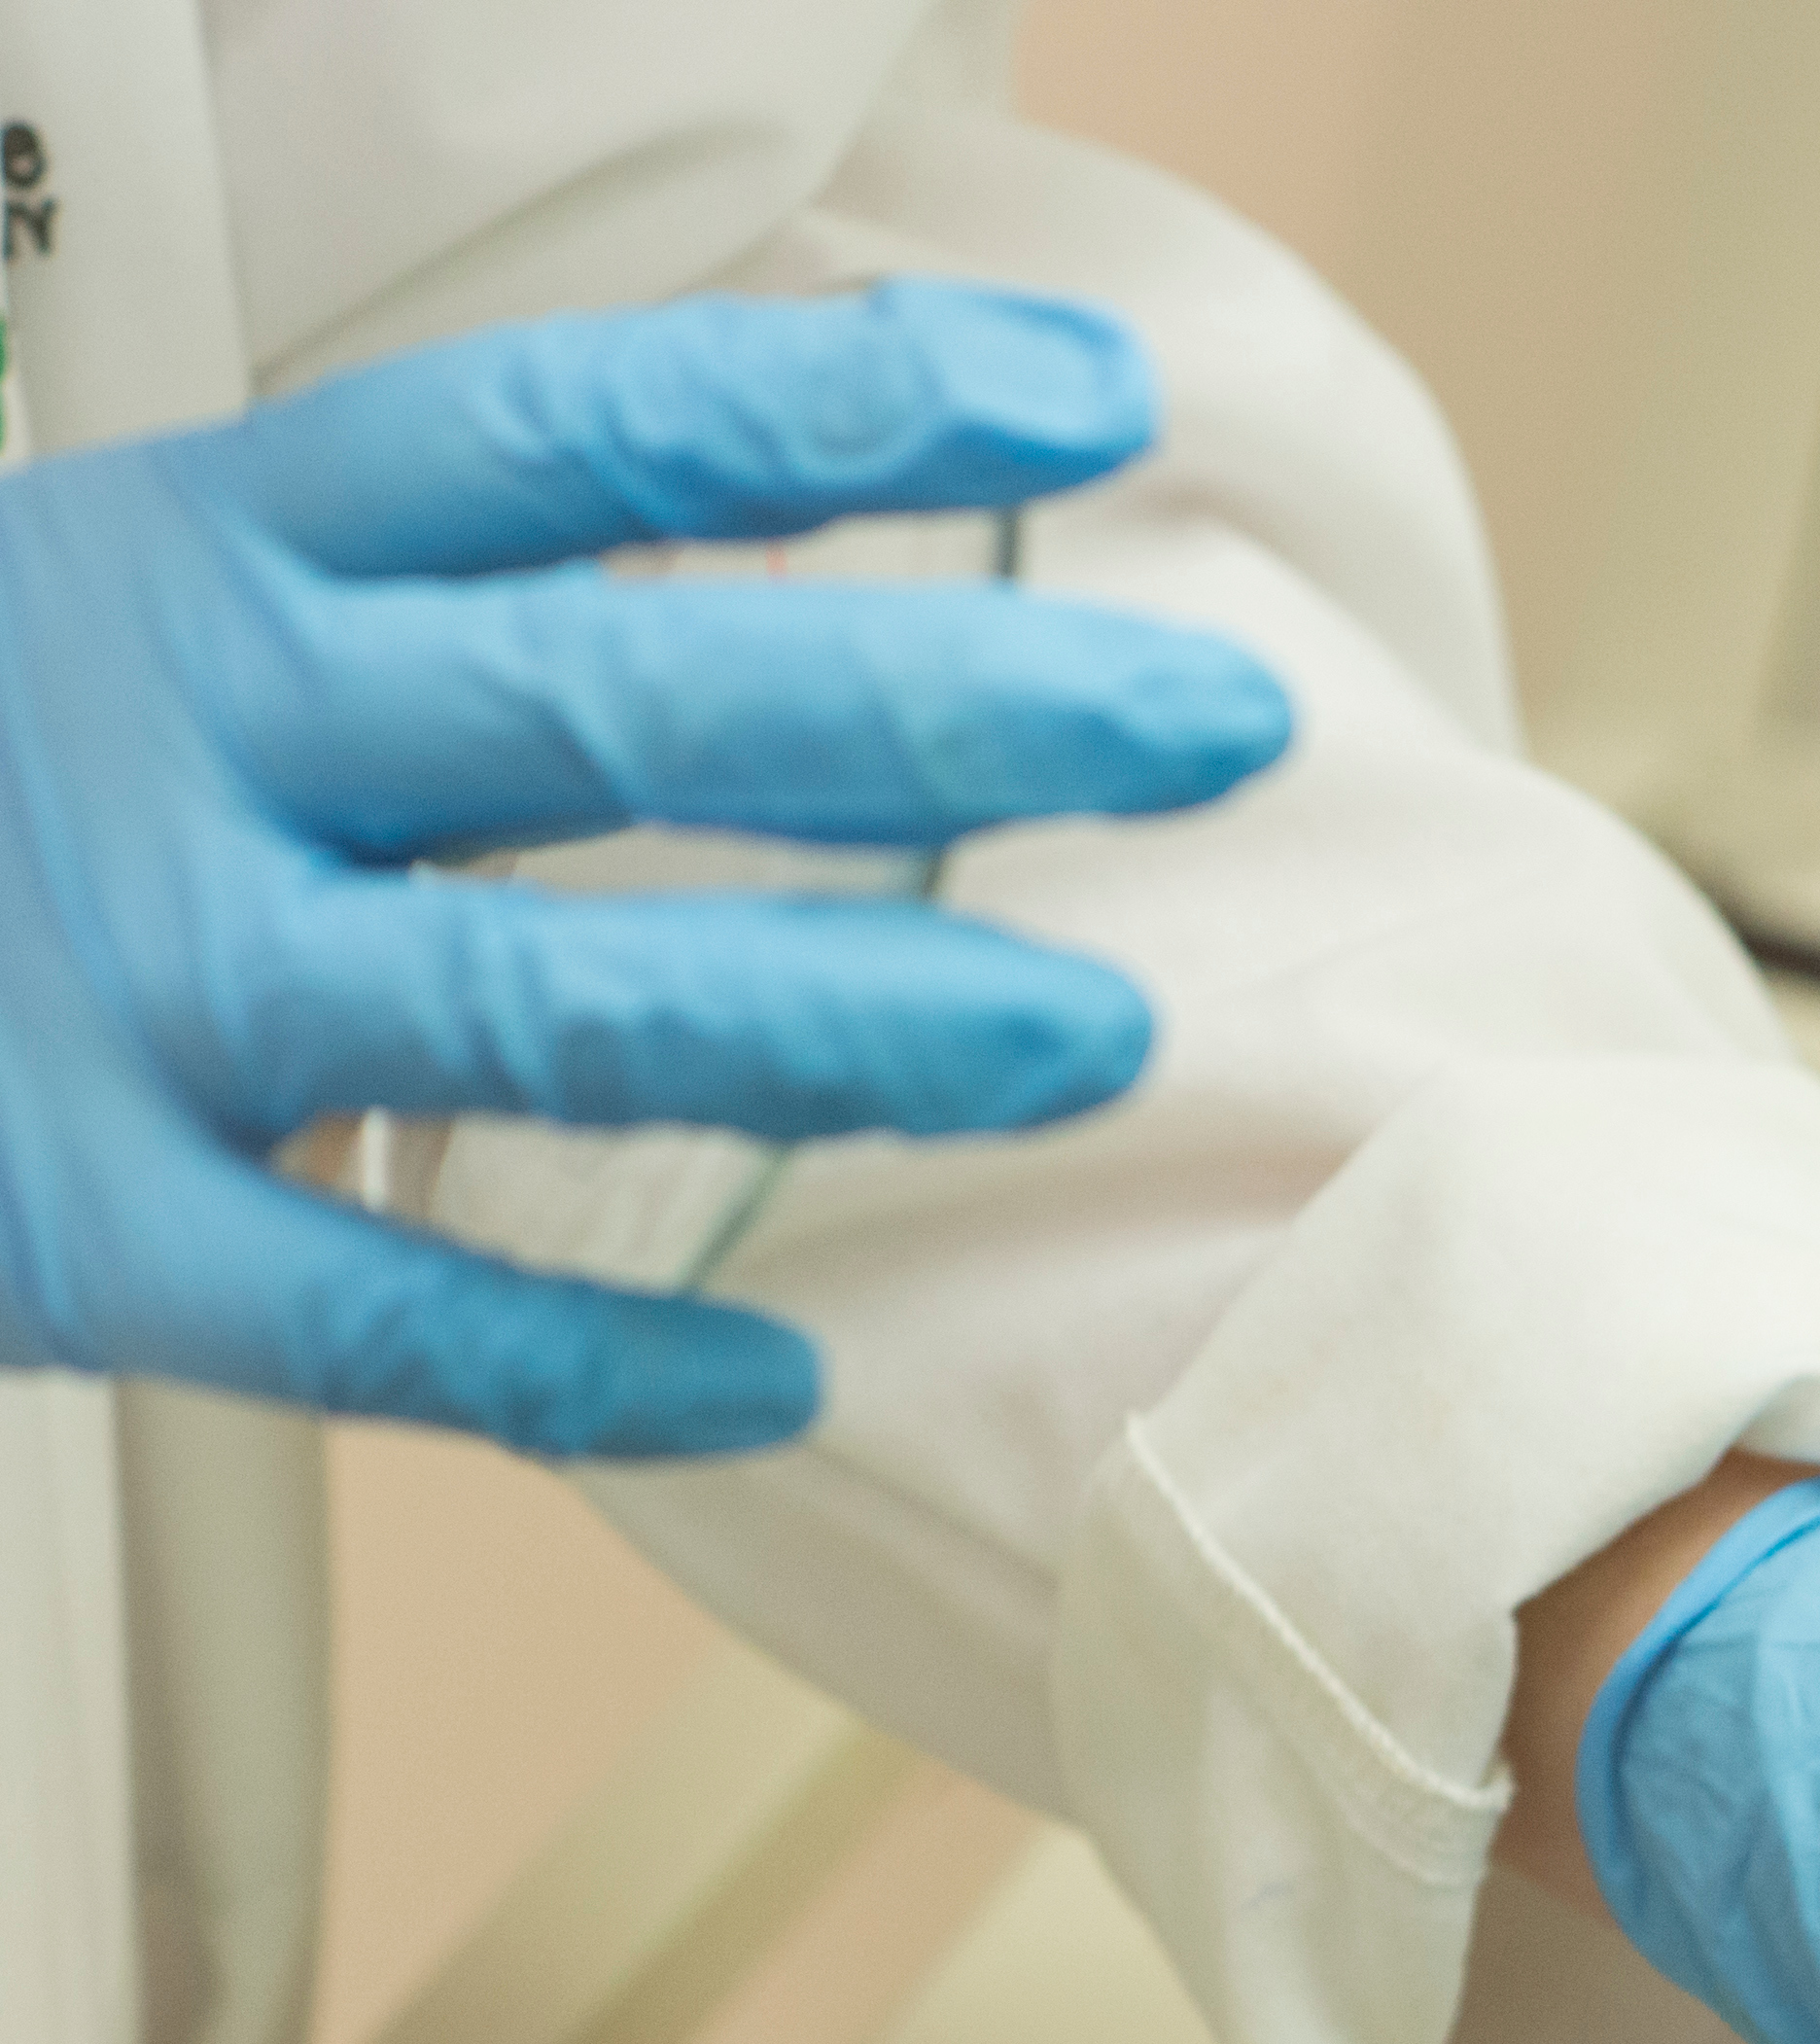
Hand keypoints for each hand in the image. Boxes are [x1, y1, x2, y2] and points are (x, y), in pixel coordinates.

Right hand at [0, 284, 1292, 1457]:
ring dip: (842, 1020)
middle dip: (946, 709)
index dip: (838, 405)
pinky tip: (786, 1374)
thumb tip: (806, 583)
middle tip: (1209, 722)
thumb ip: (428, 606)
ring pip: (543, 1009)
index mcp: (207, 548)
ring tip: (1087, 1036)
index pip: (568, 434)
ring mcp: (125, 987)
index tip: (1083, 396)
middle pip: (621, 700)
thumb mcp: (151, 605)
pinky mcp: (67, 1223)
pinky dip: (587, 1363)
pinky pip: (372, 1319)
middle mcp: (183, 738)